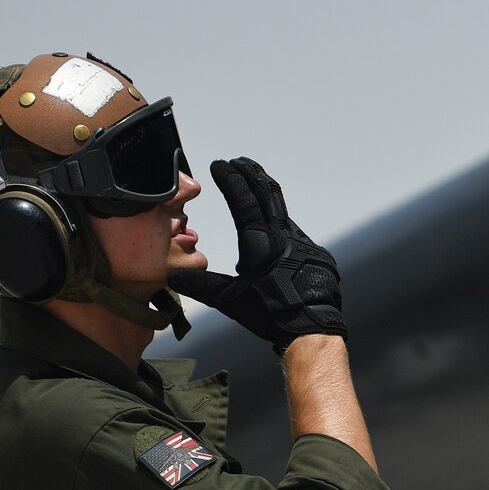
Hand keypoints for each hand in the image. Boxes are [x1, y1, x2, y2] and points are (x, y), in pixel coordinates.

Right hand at [167, 157, 345, 350]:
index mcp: (261, 241)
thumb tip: (173, 277)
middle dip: (251, 174)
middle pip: (267, 193)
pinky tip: (276, 234)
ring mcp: (303, 243)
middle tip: (240, 162)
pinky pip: (296, 235)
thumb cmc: (271, 314)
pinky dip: (282, 228)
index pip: (244, 200)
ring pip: (283, 214)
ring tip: (254, 188)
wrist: (311, 327)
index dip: (230, 179)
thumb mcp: (231, 300)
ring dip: (267, 199)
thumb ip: (201, 286)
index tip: (220, 164)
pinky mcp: (316, 255)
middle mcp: (284, 235)